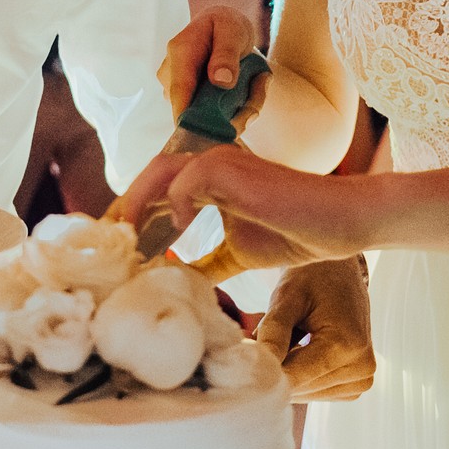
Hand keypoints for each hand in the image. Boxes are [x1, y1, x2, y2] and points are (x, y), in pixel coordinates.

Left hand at [115, 145, 367, 274]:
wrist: (339, 224)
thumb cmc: (295, 233)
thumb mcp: (237, 254)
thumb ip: (206, 263)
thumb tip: (178, 285)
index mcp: (208, 181)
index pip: (156, 191)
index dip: (131, 216)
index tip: (116, 250)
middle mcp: (210, 165)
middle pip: (149, 177)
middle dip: (123, 210)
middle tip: (109, 248)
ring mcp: (221, 163)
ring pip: (160, 170)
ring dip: (138, 203)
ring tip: (129, 239)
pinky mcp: (233, 169)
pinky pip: (188, 179)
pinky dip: (176, 202)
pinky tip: (178, 229)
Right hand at [160, 7, 266, 123]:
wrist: (222, 30)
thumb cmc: (227, 27)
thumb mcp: (233, 32)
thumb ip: (227, 54)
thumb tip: (220, 80)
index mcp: (180, 52)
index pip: (180, 91)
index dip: (191, 118)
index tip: (209, 136)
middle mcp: (169, 73)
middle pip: (191, 109)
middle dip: (224, 116)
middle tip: (254, 104)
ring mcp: (174, 88)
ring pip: (199, 116)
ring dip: (230, 114)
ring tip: (252, 90)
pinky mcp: (183, 99)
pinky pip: (205, 116)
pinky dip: (229, 113)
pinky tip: (242, 98)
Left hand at [255, 257, 374, 400]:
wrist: (340, 272)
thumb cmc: (312, 278)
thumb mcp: (287, 298)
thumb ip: (273, 332)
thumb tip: (258, 365)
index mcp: (346, 345)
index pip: (294, 376)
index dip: (264, 371)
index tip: (243, 360)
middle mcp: (361, 366)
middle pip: (300, 386)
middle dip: (275, 370)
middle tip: (261, 344)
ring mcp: (362, 378)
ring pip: (306, 393)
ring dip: (288, 373)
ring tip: (287, 341)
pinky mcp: (358, 383)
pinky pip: (318, 391)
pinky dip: (302, 376)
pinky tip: (301, 351)